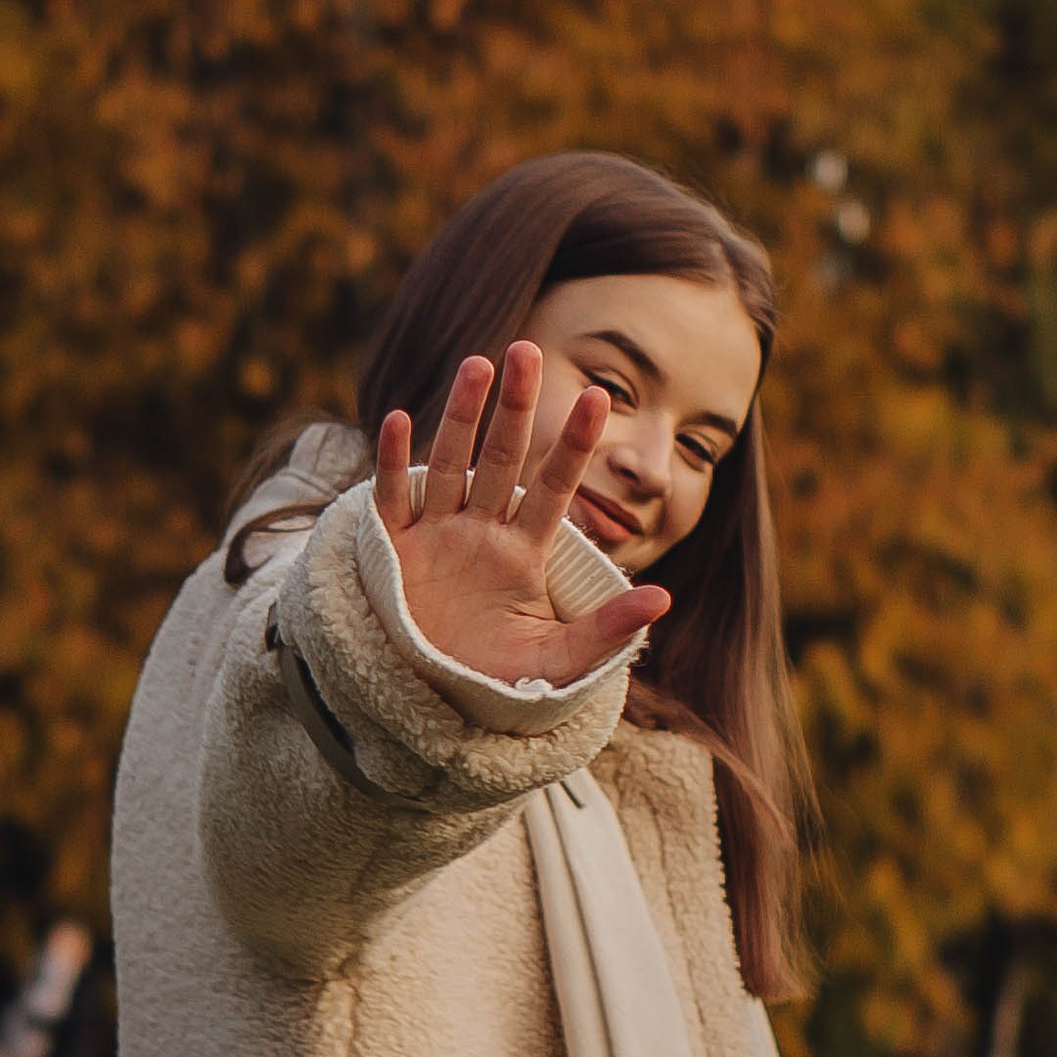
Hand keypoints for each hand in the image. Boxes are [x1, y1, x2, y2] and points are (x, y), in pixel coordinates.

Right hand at [372, 346, 670, 690]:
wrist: (430, 708)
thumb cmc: (495, 684)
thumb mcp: (559, 660)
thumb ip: (607, 629)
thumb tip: (664, 599)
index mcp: (523, 552)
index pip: (555, 486)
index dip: (574, 444)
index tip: (598, 397)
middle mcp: (480, 532)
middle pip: (502, 458)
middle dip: (515, 405)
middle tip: (527, 348)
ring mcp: (435, 536)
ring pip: (450, 463)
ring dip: (462, 416)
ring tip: (479, 365)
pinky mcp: (393, 552)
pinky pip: (393, 498)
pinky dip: (394, 461)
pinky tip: (400, 419)